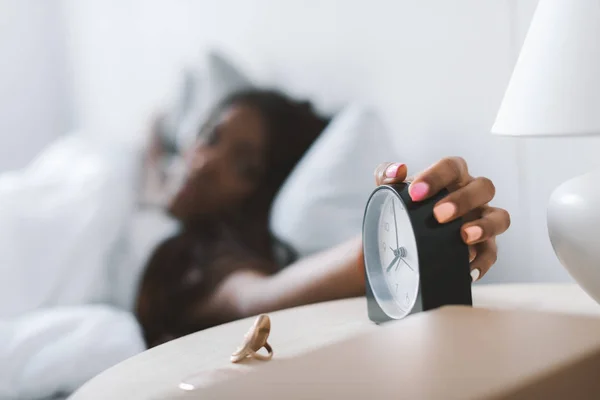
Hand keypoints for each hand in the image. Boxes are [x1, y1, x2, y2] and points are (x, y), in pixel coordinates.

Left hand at [374, 158, 509, 281]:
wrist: (403, 236)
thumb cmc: (406, 206)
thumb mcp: (391, 190)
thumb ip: (388, 175)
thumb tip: (398, 171)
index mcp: (452, 175)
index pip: (452, 166)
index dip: (437, 176)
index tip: (416, 192)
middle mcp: (472, 194)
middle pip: (484, 187)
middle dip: (463, 200)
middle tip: (439, 215)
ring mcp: (482, 219)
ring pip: (500, 217)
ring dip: (485, 226)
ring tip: (464, 237)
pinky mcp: (484, 245)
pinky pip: (492, 252)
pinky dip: (482, 261)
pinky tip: (466, 269)